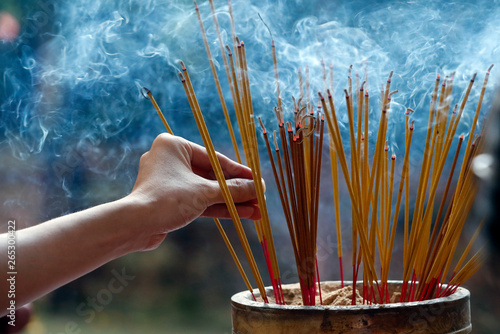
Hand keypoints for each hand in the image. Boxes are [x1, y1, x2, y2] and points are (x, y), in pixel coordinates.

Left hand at [127, 133, 260, 249]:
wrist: (135, 227)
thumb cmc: (167, 200)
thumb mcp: (205, 192)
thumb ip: (234, 189)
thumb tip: (259, 187)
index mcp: (174, 146)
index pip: (215, 159)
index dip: (240, 172)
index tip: (258, 181)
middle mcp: (170, 159)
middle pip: (212, 175)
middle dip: (237, 191)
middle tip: (259, 199)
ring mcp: (169, 181)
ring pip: (206, 190)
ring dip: (230, 201)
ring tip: (256, 211)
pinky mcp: (168, 199)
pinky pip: (197, 200)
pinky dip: (217, 207)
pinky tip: (241, 214)